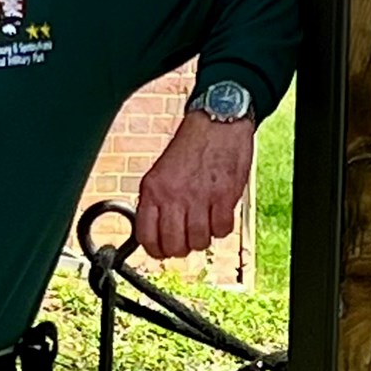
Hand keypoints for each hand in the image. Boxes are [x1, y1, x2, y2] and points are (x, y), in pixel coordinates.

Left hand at [136, 113, 254, 259]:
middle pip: (174, 246)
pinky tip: (220, 213)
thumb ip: (158, 201)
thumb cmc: (192, 147)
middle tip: (188, 239)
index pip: (146, 237)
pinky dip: (222, 228)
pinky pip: (222, 231)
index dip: (157, 250)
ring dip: (204, 238)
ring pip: (199, 242)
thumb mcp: (162, 171)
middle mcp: (174, 195)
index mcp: (153, 189)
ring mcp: (200, 197)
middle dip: (182, 249)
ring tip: (205, 223)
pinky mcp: (224, 196)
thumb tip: (156, 234)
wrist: (217, 120)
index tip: (165, 249)